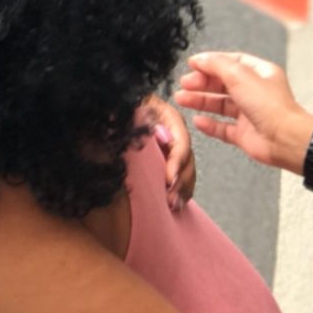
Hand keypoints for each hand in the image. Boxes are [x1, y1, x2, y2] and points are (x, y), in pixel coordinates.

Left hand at [138, 96, 195, 210]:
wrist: (126, 107)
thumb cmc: (128, 105)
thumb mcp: (131, 106)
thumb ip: (136, 118)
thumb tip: (135, 128)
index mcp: (171, 118)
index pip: (180, 143)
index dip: (176, 163)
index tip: (169, 180)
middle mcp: (177, 133)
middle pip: (186, 160)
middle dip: (180, 182)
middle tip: (171, 201)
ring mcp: (175, 146)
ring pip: (187, 170)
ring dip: (182, 190)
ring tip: (175, 207)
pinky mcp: (170, 158)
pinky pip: (182, 175)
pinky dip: (182, 190)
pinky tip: (178, 205)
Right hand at [175, 52, 312, 174]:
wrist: (284, 139)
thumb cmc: (272, 107)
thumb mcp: (240, 75)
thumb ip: (217, 64)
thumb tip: (200, 59)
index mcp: (260, 74)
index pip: (231, 62)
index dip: (211, 62)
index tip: (193, 64)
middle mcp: (255, 92)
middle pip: (222, 83)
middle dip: (202, 82)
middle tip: (185, 83)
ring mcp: (249, 114)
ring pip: (220, 105)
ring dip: (200, 101)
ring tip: (182, 98)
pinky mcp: (244, 134)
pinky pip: (222, 128)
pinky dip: (209, 124)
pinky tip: (198, 120)